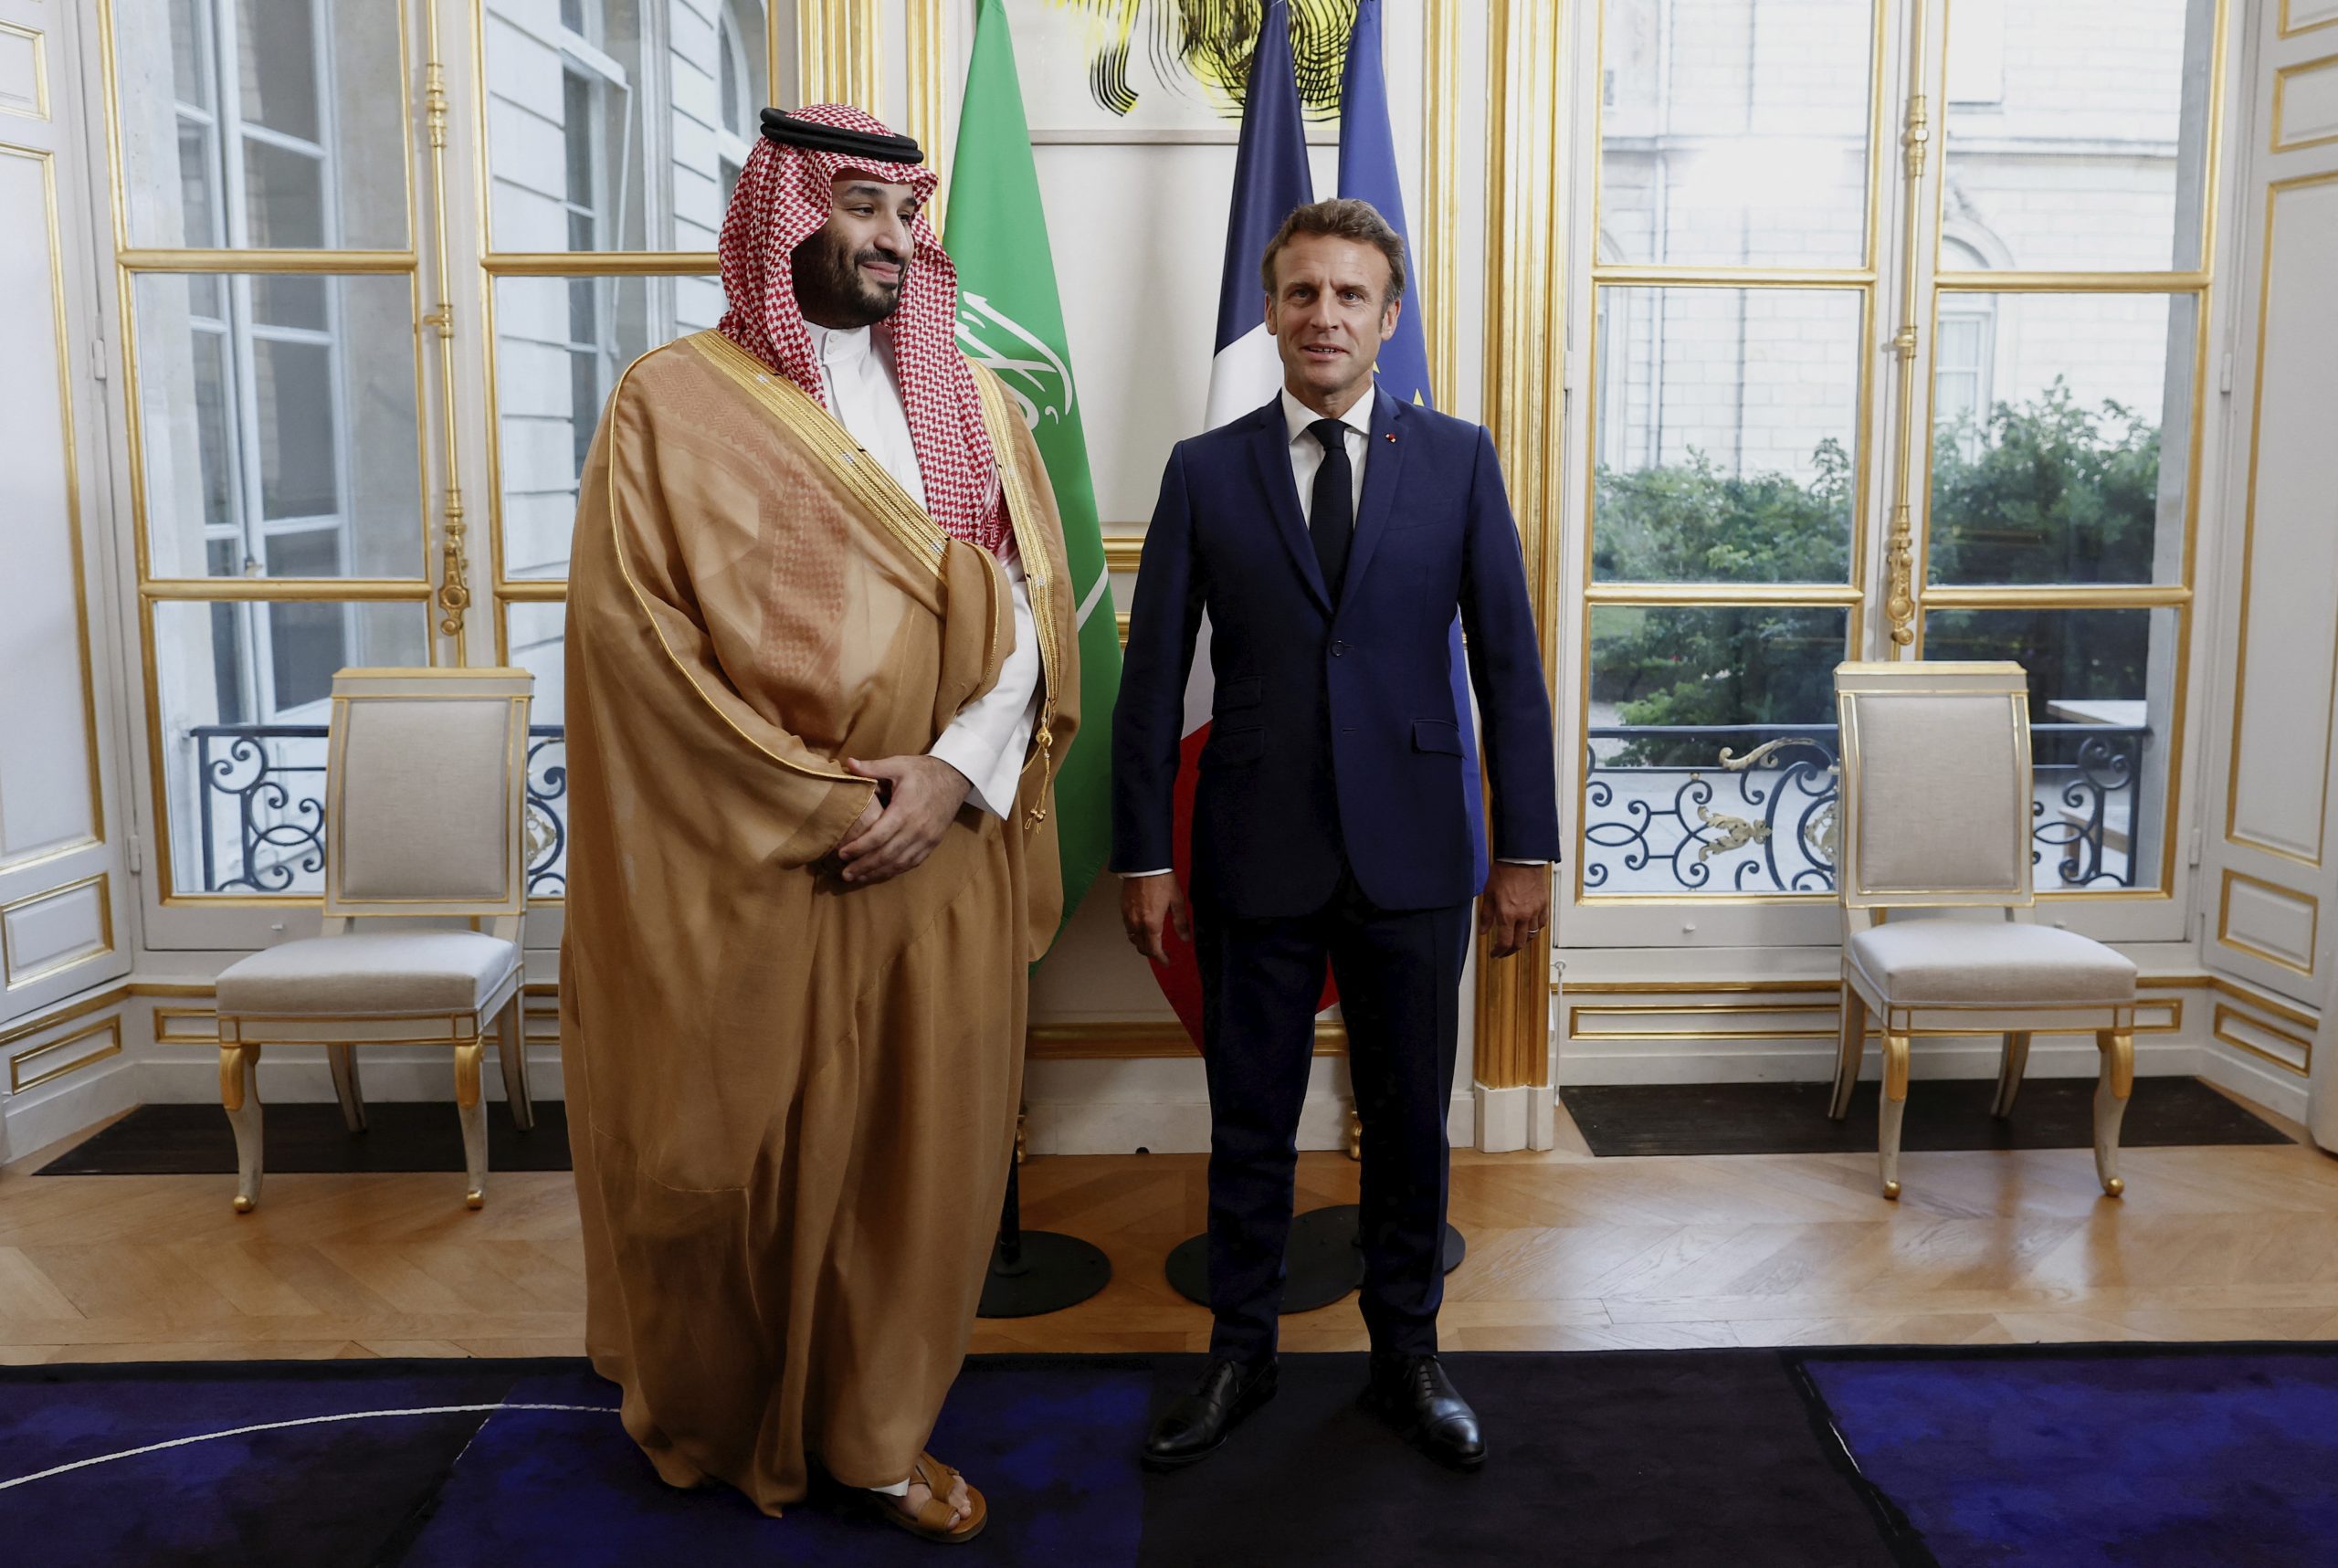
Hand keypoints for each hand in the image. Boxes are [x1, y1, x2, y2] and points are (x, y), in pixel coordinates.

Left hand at [836, 755, 972, 884]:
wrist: (955, 778)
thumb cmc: (923, 771)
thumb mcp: (898, 764)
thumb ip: (873, 767)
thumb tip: (849, 763)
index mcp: (904, 810)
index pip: (878, 836)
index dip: (859, 848)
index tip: (842, 854)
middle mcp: (916, 829)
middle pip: (886, 854)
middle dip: (864, 866)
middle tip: (845, 874)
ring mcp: (926, 839)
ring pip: (899, 862)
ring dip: (877, 872)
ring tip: (858, 878)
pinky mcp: (932, 843)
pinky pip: (912, 862)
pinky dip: (895, 870)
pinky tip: (880, 873)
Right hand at [1120, 873, 1190, 964]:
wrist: (1144, 864)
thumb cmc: (1161, 879)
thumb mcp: (1177, 901)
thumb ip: (1181, 922)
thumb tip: (1185, 938)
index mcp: (1152, 923)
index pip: (1154, 949)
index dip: (1161, 958)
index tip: (1167, 961)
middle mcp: (1137, 922)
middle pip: (1141, 947)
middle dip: (1151, 953)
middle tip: (1161, 953)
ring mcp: (1128, 916)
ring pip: (1133, 938)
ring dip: (1142, 944)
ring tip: (1152, 942)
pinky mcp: (1123, 909)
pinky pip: (1127, 927)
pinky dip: (1135, 933)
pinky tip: (1142, 928)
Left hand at [1478, 862, 1549, 957]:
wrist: (1522, 858)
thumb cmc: (1504, 872)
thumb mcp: (1489, 894)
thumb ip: (1486, 915)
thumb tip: (1483, 931)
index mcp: (1507, 914)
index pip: (1504, 943)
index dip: (1499, 952)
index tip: (1495, 954)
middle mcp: (1523, 916)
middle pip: (1519, 943)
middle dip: (1510, 951)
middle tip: (1504, 952)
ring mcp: (1535, 911)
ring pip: (1531, 935)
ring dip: (1522, 941)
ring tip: (1515, 941)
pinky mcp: (1543, 905)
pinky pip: (1541, 923)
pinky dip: (1535, 929)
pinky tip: (1529, 928)